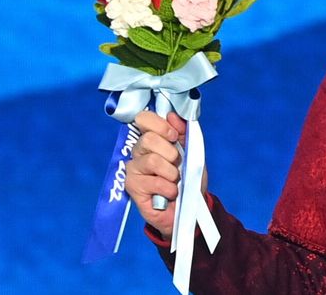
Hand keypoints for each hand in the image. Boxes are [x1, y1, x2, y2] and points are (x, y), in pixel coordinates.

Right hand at [126, 111, 207, 237]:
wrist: (188, 208)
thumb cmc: (188, 179)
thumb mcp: (193, 153)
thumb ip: (184, 133)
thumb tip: (173, 116)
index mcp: (153, 138)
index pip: (144, 119)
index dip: (160, 125)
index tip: (174, 136)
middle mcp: (139, 151)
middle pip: (148, 139)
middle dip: (170, 152)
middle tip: (177, 164)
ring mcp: (133, 169)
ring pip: (152, 160)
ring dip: (172, 172)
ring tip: (175, 181)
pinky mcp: (132, 187)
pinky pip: (153, 182)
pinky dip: (169, 188)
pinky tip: (170, 193)